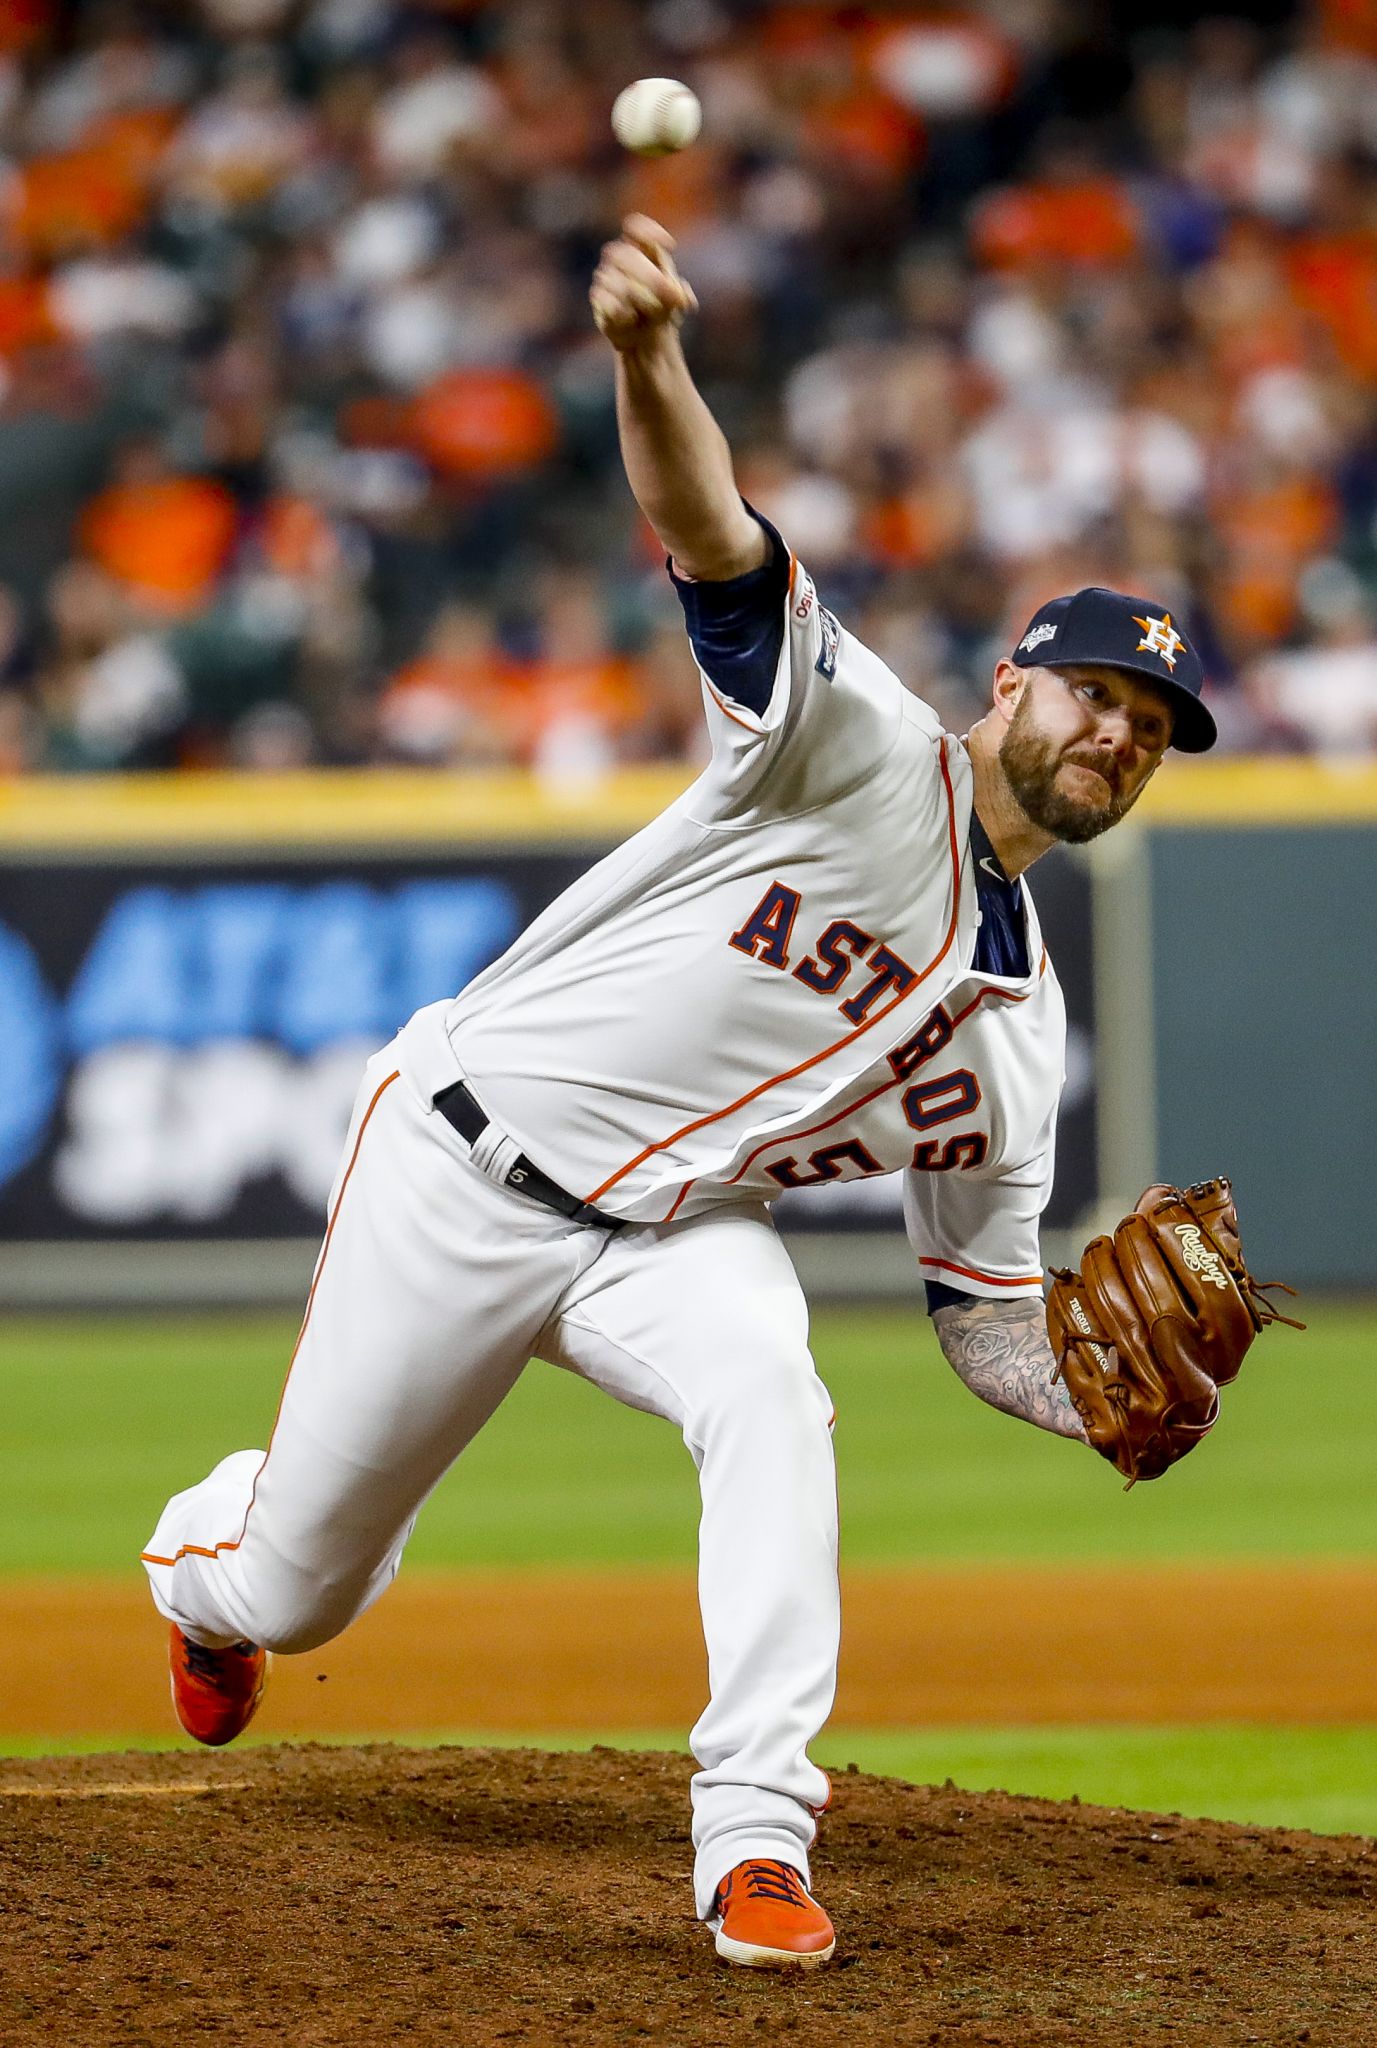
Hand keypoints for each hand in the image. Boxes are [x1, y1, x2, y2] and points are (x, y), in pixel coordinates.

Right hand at [590, 214, 697, 353]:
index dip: (649, 231)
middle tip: (672, 296)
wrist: (645, 335)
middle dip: (651, 277)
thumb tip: (684, 299)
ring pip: (618, 283)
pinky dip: (626, 313)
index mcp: (639, 247)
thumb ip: (679, 294)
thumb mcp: (676, 299)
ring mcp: (605, 277)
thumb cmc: (662, 307)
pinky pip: (610, 304)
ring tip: (655, 312)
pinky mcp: (599, 300)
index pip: (634, 226)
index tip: (671, 245)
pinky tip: (633, 318)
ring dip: (643, 299)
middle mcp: (618, 257)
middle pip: (625, 255)